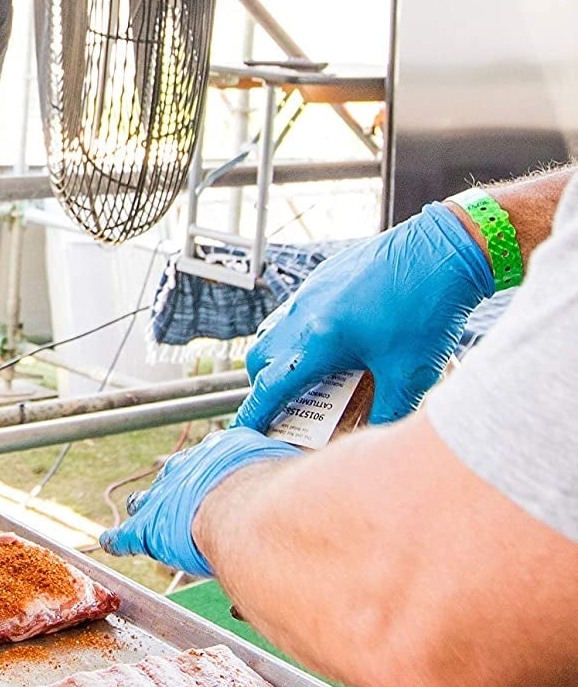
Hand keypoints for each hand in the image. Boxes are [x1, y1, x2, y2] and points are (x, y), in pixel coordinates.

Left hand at [99, 428, 300, 575]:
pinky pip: (127, 536)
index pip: (209, 462)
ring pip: (149, 499)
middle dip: (175, 486)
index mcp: (220, 453)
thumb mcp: (286, 476)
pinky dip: (119, 541)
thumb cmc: (275, 497)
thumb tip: (315, 482)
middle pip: (175, 475)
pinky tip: (110, 542)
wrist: (247, 514)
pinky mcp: (148, 530)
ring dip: (147, 506)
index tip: (212, 480)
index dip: (209, 475)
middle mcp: (188, 469)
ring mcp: (164, 498)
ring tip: (141, 509)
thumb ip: (290, 480)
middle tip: (178, 496)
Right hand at [234, 202, 493, 430]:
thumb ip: (391, 411)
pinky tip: (332, 339)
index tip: (244, 431)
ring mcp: (310, 293)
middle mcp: (304, 315)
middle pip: (260, 358)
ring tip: (307, 372)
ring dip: (279, 356)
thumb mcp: (412, 372)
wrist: (441, 249)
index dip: (255, 413)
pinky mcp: (324, 279)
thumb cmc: (427, 308)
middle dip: (264, 385)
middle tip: (284, 404)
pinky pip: (295, 311)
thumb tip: (379, 437)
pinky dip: (299, 333)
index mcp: (318, 341)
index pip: (271, 386)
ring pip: (273, 331)